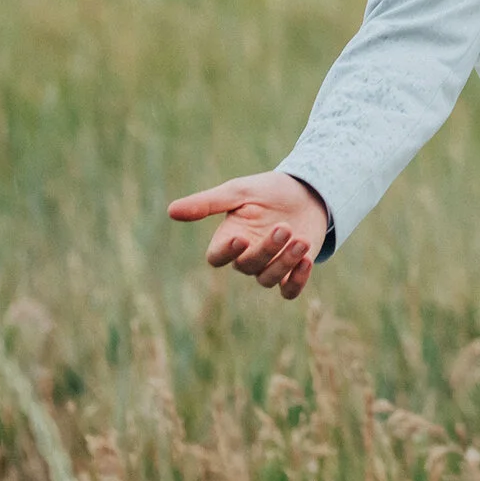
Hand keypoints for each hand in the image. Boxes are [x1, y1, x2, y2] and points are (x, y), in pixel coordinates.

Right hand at [168, 172, 329, 300]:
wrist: (309, 192)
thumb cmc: (269, 190)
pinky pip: (289, 290)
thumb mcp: (240, 191)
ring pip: (268, 279)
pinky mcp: (293, 271)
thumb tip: (170, 210)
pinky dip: (297, 282)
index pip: (216, 257)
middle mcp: (246, 256)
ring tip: (301, 240)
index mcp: (230, 237)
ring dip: (285, 263)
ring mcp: (270, 266)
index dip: (226, 252)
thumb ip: (208, 203)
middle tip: (284, 227)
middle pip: (247, 266)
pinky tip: (307, 261)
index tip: (241, 238)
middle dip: (267, 249)